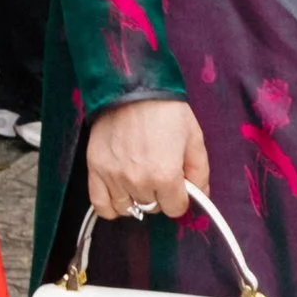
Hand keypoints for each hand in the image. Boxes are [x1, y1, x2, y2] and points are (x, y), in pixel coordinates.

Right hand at [85, 96, 210, 220]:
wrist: (132, 87)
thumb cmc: (166, 110)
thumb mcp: (193, 138)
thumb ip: (200, 172)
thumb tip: (201, 195)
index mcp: (165, 175)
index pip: (175, 208)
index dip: (180, 196)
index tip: (178, 183)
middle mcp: (138, 181)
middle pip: (152, 207)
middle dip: (160, 195)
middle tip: (159, 172)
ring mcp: (114, 177)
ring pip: (129, 209)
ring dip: (137, 199)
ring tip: (139, 180)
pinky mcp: (95, 170)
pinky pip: (101, 206)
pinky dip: (112, 206)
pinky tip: (120, 195)